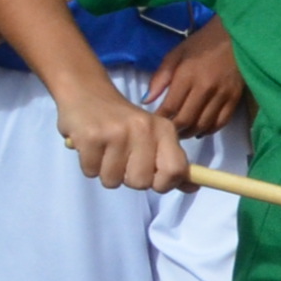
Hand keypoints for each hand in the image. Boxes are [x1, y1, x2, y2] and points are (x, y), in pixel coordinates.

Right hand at [62, 87, 189, 192]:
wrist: (86, 92)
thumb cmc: (123, 120)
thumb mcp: (154, 135)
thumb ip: (173, 163)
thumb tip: (194, 187)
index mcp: (164, 129)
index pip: (176, 170)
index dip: (164, 184)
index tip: (153, 179)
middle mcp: (144, 129)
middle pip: (141, 182)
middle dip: (129, 178)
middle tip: (122, 159)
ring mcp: (116, 132)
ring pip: (113, 181)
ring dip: (107, 172)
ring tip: (106, 152)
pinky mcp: (90, 137)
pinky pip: (91, 172)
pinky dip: (90, 165)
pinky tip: (92, 147)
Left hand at [148, 18, 248, 136]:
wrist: (234, 37)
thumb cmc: (201, 44)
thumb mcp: (175, 55)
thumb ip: (160, 77)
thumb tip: (146, 101)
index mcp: (187, 75)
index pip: (170, 106)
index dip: (161, 118)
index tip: (155, 122)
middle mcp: (205, 88)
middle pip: (186, 119)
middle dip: (174, 129)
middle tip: (168, 132)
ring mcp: (222, 95)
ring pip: (203, 124)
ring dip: (190, 132)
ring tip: (182, 133)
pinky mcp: (235, 98)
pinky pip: (221, 122)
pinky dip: (209, 130)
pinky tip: (201, 130)